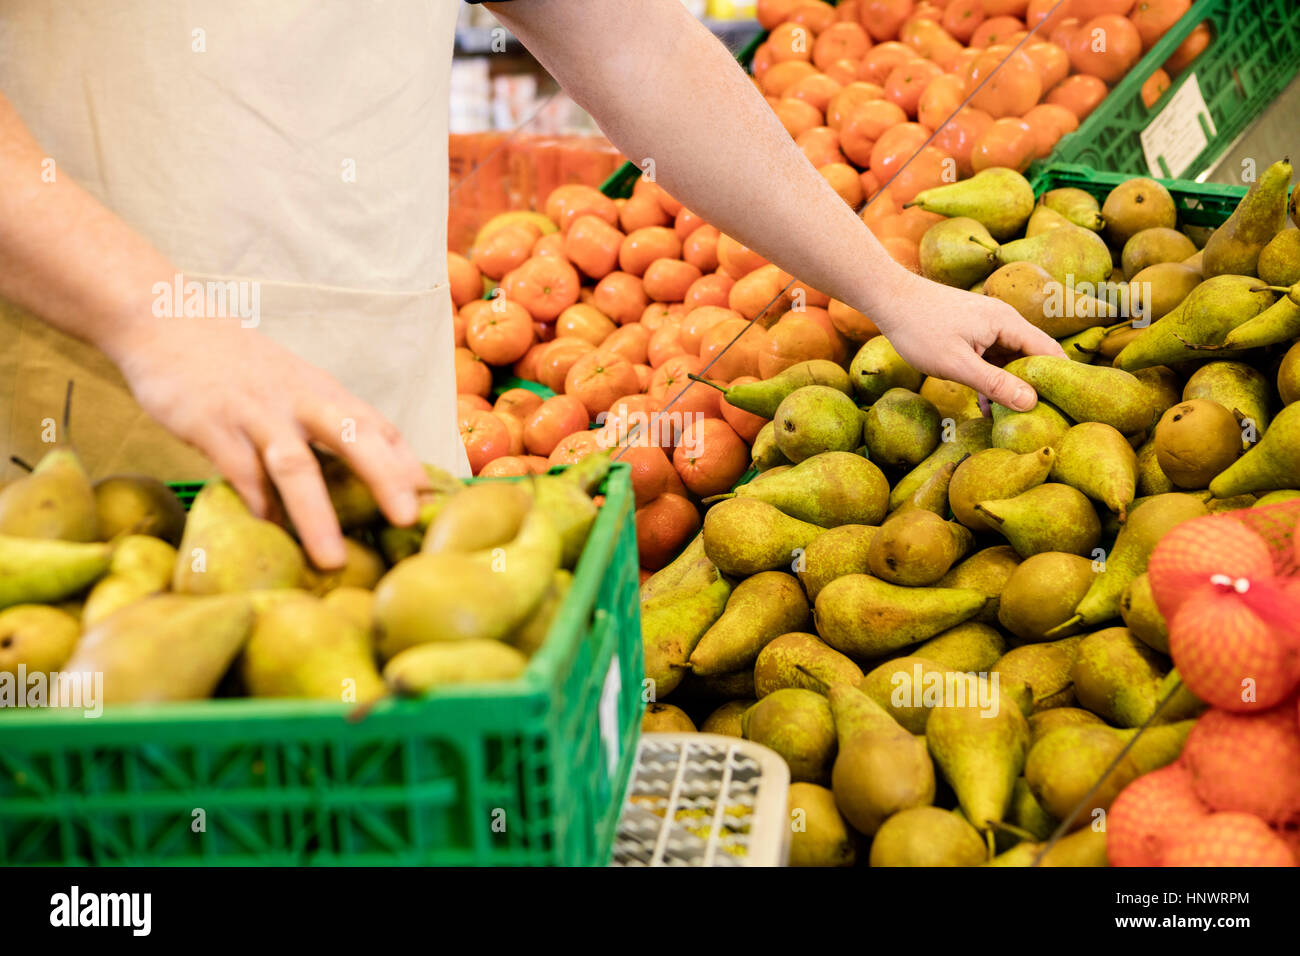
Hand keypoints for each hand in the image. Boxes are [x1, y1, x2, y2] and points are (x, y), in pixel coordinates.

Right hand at [107, 316, 428, 568]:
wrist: (169, 320)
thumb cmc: (242, 368)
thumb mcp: (296, 387)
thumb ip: (329, 426)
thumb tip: (372, 480)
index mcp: (327, 394)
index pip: (381, 429)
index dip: (409, 465)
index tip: (435, 503)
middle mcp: (301, 400)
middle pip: (354, 438)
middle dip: (385, 479)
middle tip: (408, 523)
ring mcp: (257, 412)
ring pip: (296, 463)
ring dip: (317, 514)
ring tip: (333, 560)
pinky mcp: (211, 423)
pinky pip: (239, 469)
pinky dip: (256, 503)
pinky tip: (269, 535)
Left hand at [873, 269, 1066, 411]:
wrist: (890, 299)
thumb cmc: (920, 329)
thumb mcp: (957, 364)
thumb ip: (994, 383)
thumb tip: (1031, 402)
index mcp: (1008, 323)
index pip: (1049, 353)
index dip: (1058, 380)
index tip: (1061, 409)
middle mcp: (1005, 322)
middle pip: (1033, 357)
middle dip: (1033, 387)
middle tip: (1034, 420)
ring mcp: (989, 327)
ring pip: (1011, 361)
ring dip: (1009, 387)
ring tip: (1007, 419)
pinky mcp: (974, 333)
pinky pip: (993, 359)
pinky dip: (992, 379)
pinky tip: (984, 406)